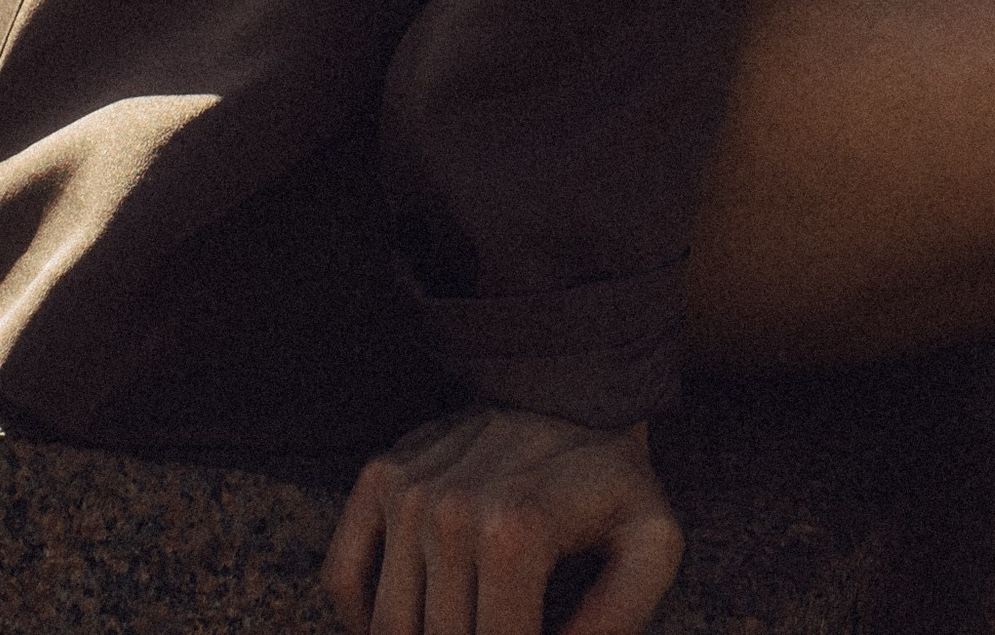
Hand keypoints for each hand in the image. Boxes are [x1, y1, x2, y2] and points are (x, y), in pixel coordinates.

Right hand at [322, 402, 682, 634]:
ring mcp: (408, 491)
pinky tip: (414, 615)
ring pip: (389, 627)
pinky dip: (364, 616)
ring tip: (473, 616)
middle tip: (505, 623)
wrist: (568, 385)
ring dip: (423, 634)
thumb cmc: (610, 478)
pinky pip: (343, 578)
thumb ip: (621, 615)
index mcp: (516, 530)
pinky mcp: (380, 477)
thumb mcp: (651, 542)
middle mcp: (451, 508)